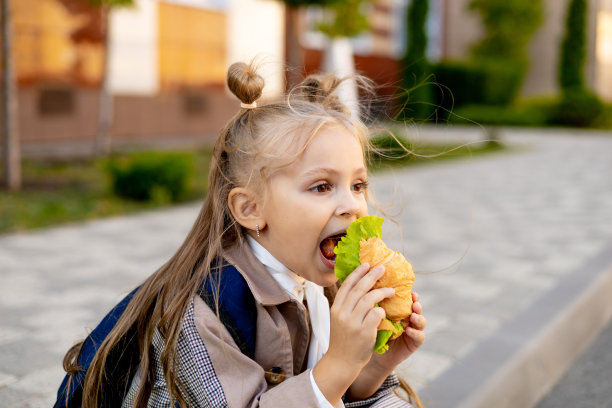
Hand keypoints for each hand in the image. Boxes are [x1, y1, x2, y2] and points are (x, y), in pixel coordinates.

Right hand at [312, 263, 394, 404]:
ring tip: (392, 290)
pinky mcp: (364, 332)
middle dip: (371, 276)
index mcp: (336, 308)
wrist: (341, 362)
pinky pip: (376, 314)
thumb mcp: (339, 319)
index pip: (346, 285)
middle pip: (359, 289)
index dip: (357, 273)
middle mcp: (343, 313)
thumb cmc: (342, 340)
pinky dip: (382, 310)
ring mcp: (353, 323)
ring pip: (369, 299)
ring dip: (382, 292)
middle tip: (382, 268)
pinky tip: (386, 310)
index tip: (366, 264)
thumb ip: (346, 305)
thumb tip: (358, 287)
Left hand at [369, 292, 426, 370]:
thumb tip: (372, 290)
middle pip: (417, 309)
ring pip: (421, 322)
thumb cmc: (374, 332)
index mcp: (400, 310)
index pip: (408, 300)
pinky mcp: (414, 343)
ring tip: (413, 316)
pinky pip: (419, 337)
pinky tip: (408, 331)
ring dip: (419, 318)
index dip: (411, 295)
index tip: (410, 292)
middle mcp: (408, 318)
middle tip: (414, 303)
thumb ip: (378, 307)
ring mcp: (413, 330)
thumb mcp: (375, 317)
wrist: (374, 354)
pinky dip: (415, 333)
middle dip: (417, 305)